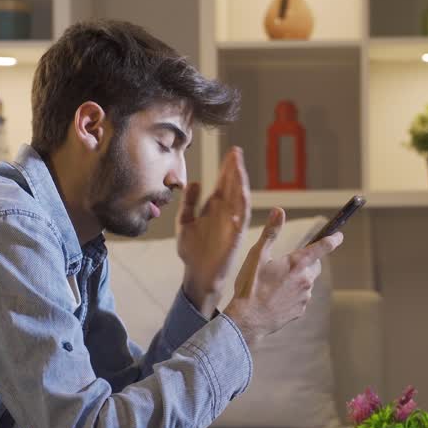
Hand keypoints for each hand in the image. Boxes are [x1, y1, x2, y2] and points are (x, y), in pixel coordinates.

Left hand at [177, 147, 250, 314]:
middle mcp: (225, 213)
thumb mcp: (184, 222)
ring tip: (239, 166)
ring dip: (240, 182)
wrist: (196, 274)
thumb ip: (189, 203)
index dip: (226, 168)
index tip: (231, 152)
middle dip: (234, 169)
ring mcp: (231, 223)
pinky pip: (241, 217)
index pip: (223, 184)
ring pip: (239, 198)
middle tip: (237, 152)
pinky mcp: (235, 235)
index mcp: (213, 208)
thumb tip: (195, 182)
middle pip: (232, 186)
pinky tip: (242, 191)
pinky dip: (242, 204)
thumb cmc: (191, 251)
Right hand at [223, 208, 343, 345]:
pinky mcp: (300, 310)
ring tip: (276, 284)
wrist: (247, 319)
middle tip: (288, 264)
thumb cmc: (250, 286)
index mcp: (296, 263)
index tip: (339, 236)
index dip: (333, 239)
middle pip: (315, 265)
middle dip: (307, 262)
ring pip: (307, 282)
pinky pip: (301, 298)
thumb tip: (279, 210)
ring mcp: (304, 296)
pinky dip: (293, 295)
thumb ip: (271, 232)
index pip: (322, 247)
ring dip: (297, 279)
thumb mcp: (257, 255)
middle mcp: (305, 279)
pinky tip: (276, 297)